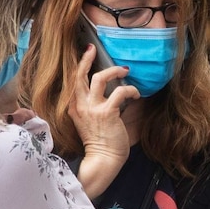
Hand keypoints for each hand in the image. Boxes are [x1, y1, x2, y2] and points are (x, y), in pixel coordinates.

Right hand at [69, 44, 139, 197]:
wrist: (102, 160)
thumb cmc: (100, 143)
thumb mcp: (92, 121)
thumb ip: (97, 105)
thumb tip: (114, 89)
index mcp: (74, 107)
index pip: (73, 81)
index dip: (80, 64)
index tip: (87, 52)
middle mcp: (80, 105)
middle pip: (79, 75)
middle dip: (87, 59)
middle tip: (93, 48)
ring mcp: (92, 108)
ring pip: (100, 78)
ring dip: (114, 71)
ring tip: (125, 71)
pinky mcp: (107, 112)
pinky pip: (121, 92)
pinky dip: (131, 90)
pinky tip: (136, 94)